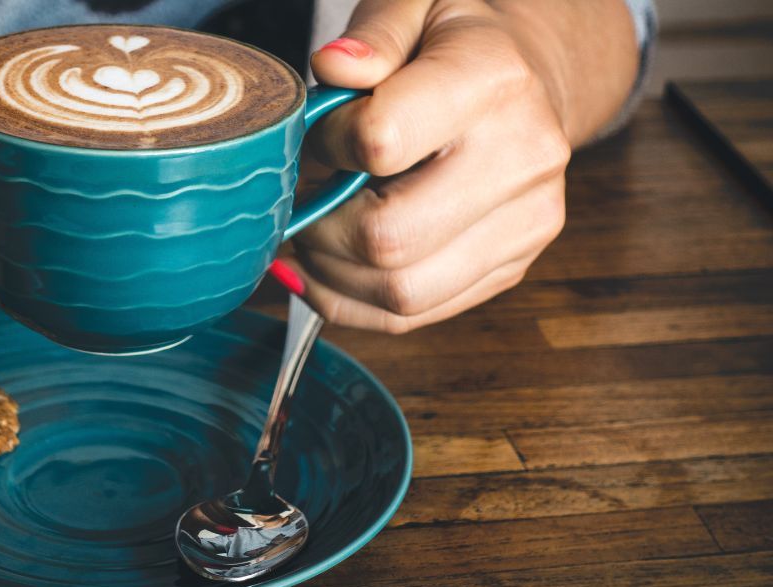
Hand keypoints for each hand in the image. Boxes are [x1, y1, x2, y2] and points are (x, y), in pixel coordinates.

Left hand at [287, 0, 634, 331]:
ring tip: (308, 235)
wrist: (528, 79)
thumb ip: (372, 33)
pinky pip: (414, 315)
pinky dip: (352, 302)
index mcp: (493, 82)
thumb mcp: (414, 4)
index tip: (320, 134)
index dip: (326, 145)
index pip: (380, 143)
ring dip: (329, 275)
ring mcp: (525, 224)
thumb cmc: (455, 42)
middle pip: (387, 238)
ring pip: (400, 292)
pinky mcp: (511, 267)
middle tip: (298, 202)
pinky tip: (326, 269)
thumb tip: (333, 68)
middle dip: (319, 228)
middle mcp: (524, 159)